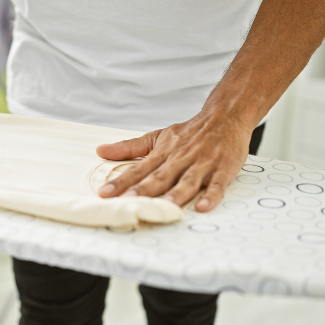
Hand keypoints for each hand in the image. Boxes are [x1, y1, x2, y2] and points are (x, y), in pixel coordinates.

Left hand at [96, 111, 253, 211]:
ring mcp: (202, 164)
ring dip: (174, 195)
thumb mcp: (157, 137)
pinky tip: (203, 207)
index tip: (105, 193)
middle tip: (127, 203)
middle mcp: (180, 159)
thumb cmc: (190, 133)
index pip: (138, 169)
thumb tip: (100, 151)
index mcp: (163, 153)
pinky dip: (210, 195)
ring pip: (186, 182)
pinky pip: (216, 184)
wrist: (225, 116)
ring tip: (162, 208)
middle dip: (143, 191)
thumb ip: (130, 148)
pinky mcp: (222, 169)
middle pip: (159, 177)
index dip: (121, 181)